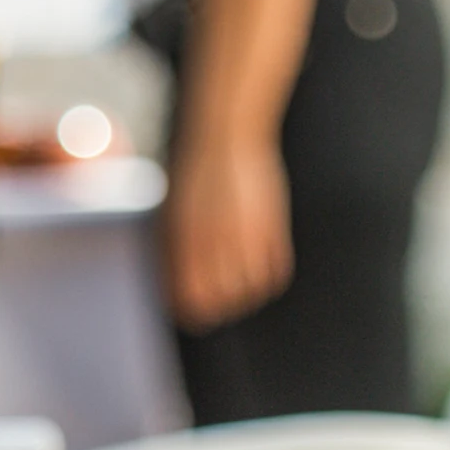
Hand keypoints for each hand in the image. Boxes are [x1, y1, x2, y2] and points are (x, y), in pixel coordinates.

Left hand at [169, 135, 291, 330]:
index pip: (193, 300)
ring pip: (252, 291)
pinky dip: (269, 276)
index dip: (194, 311)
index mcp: (186, 241)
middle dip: (222, 305)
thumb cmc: (194, 177)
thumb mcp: (173, 215)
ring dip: (247, 291)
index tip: (195, 308)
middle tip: (222, 297)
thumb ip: (174, 254)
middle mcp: (217, 242)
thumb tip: (174, 292)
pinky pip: (276, 273)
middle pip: (224, 302)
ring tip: (241, 278)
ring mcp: (247, 235)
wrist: (228, 137)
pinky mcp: (273, 228)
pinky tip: (259, 264)